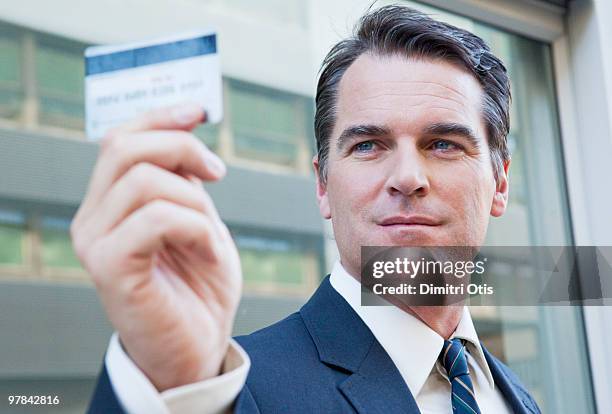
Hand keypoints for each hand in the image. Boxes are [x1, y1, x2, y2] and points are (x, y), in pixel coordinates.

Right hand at [71, 103, 241, 390]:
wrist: (199, 344)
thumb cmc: (199, 284)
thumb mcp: (197, 218)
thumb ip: (184, 179)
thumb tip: (186, 127)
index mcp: (109, 203)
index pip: (119, 139)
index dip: (160, 116)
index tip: (199, 109)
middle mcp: (92, 219)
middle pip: (125, 148)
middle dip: (182, 148)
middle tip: (218, 172)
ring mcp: (96, 243)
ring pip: (146, 181)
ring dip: (196, 201)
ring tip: (210, 234)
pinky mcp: (110, 268)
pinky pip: (158, 218)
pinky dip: (197, 227)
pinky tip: (208, 251)